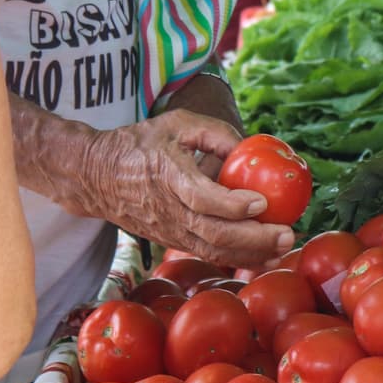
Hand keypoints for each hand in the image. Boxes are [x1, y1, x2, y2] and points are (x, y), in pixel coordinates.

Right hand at [82, 109, 293, 268]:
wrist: (95, 176)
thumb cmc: (140, 144)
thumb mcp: (177, 123)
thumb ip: (216, 133)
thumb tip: (252, 148)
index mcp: (168, 175)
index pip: (202, 198)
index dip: (233, 204)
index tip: (262, 202)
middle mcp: (168, 209)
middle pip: (213, 233)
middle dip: (254, 237)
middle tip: (287, 232)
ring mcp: (169, 230)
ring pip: (212, 251)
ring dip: (250, 254)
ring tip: (283, 248)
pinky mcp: (171, 240)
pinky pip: (206, 254)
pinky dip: (236, 259)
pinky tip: (262, 257)